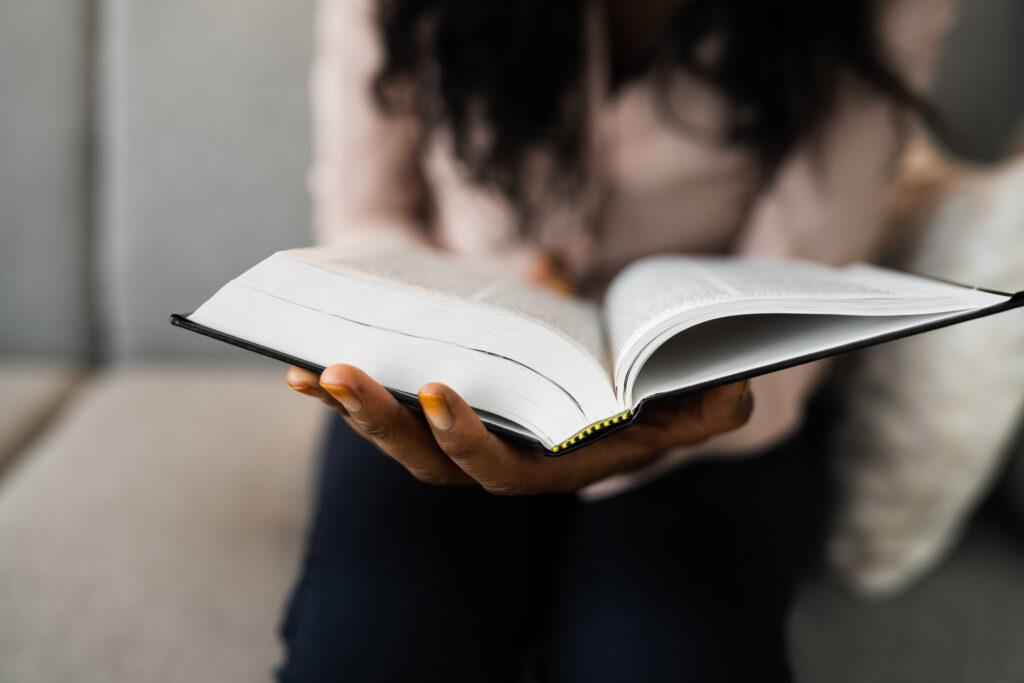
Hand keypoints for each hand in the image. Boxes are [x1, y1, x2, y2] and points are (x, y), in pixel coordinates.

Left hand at [286, 364, 752, 494]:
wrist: (610, 386)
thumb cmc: (644, 391)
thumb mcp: (678, 397)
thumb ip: (704, 403)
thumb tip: (738, 387)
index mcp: (552, 465)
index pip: (503, 472)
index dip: (468, 441)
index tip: (439, 388)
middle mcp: (501, 464)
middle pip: (428, 462)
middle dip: (381, 421)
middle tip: (338, 370)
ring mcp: (463, 444)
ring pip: (397, 442)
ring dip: (351, 408)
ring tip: (306, 366)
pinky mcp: (438, 416)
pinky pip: (385, 412)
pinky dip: (344, 395)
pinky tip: (300, 366)